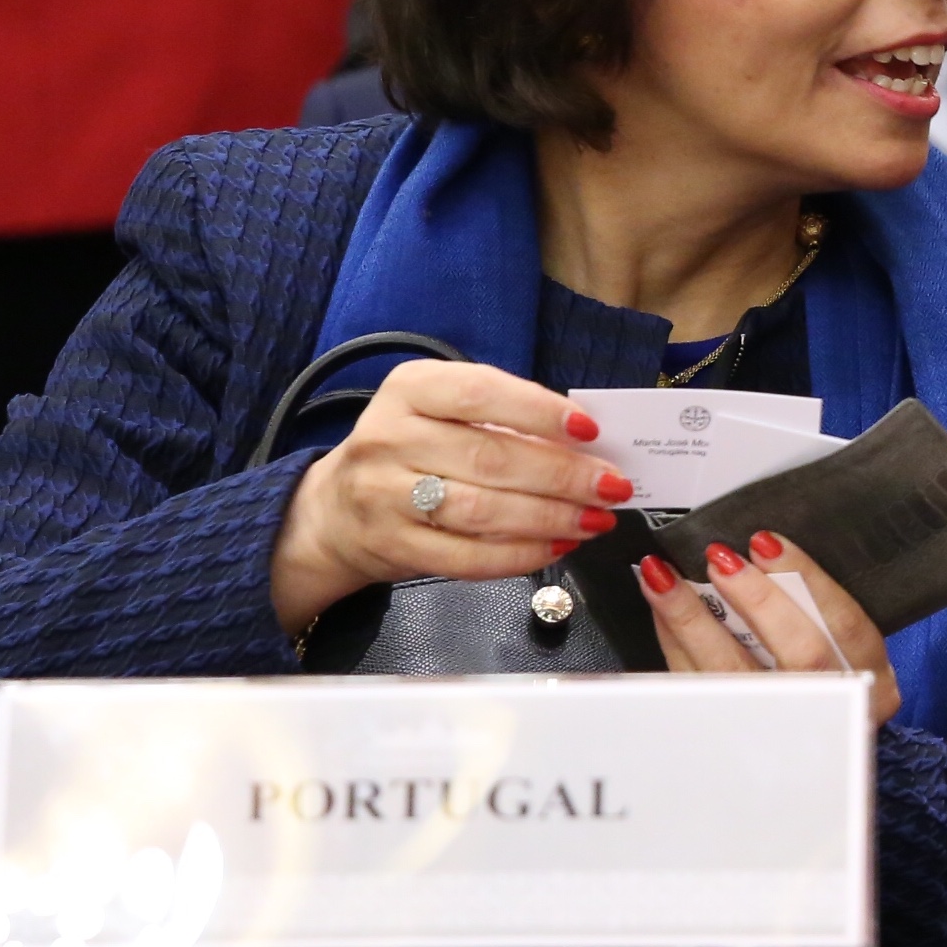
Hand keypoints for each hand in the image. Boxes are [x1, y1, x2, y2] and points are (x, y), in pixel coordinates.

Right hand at [268, 366, 628, 636]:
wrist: (334, 512)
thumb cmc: (413, 452)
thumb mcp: (445, 415)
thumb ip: (506, 421)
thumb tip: (588, 446)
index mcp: (411, 389)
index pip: (480, 393)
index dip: (539, 410)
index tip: (590, 430)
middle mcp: (390, 437)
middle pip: (489, 457)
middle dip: (563, 475)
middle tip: (612, 486)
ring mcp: (384, 494)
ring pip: (480, 510)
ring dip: (549, 517)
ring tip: (594, 519)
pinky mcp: (391, 545)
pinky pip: (465, 556)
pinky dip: (519, 554)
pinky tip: (556, 546)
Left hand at [637, 532, 901, 727]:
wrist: (808, 745)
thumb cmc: (829, 675)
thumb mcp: (843, 645)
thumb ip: (817, 608)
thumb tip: (764, 548)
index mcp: (873, 684)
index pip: (849, 626)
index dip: (810, 579)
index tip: (768, 544)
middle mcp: (833, 708)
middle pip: (802, 655)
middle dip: (758, 600)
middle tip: (721, 559)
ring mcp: (781, 725)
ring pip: (735, 673)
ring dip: (693, 618)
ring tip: (665, 576)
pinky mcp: (732, 730)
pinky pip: (696, 683)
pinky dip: (674, 641)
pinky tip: (661, 610)